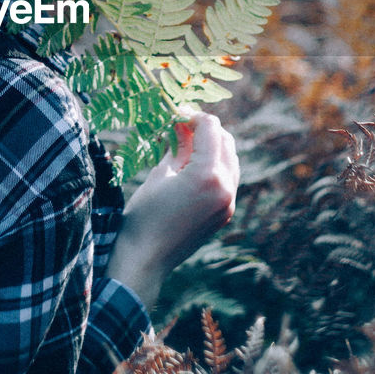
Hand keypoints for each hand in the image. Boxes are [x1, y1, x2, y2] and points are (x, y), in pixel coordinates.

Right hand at [105, 111, 238, 308]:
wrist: (146, 260)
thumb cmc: (144, 215)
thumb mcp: (160, 174)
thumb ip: (178, 147)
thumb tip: (182, 124)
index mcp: (208, 175)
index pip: (211, 129)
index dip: (193, 116)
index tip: (176, 113)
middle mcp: (225, 187)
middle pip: (226, 141)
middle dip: (206, 130)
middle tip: (181, 126)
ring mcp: (228, 203)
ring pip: (230, 160)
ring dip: (213, 147)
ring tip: (187, 146)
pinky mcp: (225, 213)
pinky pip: (228, 180)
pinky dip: (215, 167)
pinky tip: (193, 167)